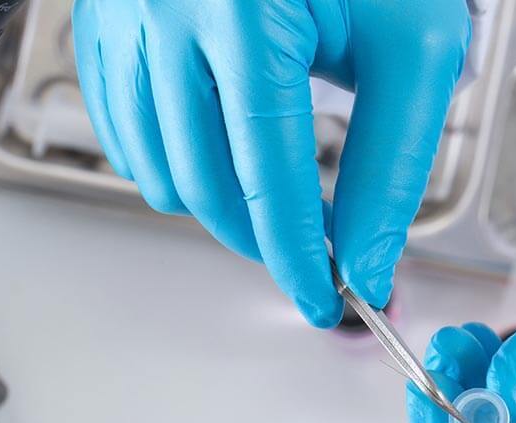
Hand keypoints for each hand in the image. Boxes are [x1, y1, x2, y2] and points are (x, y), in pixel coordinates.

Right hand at [71, 0, 470, 325]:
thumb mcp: (412, 44)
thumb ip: (390, 162)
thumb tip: (364, 261)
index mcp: (244, 11)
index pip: (266, 176)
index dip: (298, 255)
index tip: (324, 299)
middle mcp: (165, 11)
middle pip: (204, 185)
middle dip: (262, 237)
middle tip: (313, 249)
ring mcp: (122, 16)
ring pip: (156, 170)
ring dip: (218, 203)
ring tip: (271, 187)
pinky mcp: (102, 21)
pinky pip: (123, 131)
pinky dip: (171, 163)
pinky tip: (218, 149)